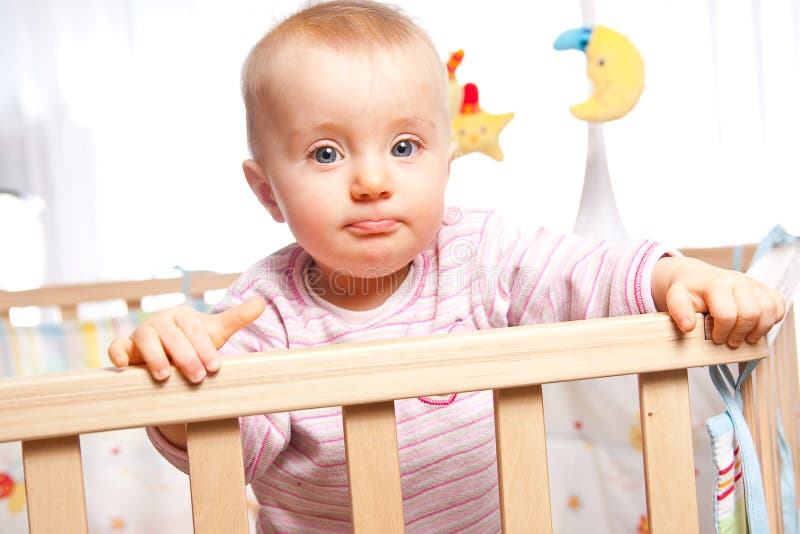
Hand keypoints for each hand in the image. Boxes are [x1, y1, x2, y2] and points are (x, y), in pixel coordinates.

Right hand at [108, 296, 265, 381]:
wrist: (169, 352)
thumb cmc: (194, 341)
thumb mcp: (215, 331)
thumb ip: (237, 317)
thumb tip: (262, 302)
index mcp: (184, 317)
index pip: (195, 330)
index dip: (205, 348)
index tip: (215, 367)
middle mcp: (162, 322)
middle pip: (173, 337)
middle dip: (185, 357)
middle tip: (198, 377)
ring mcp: (142, 333)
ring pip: (145, 340)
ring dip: (155, 357)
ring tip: (165, 377)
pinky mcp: (126, 347)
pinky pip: (117, 347)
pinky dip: (117, 353)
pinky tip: (124, 365)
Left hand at [651, 256, 784, 346]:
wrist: (698, 277)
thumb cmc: (690, 290)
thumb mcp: (676, 298)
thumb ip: (679, 311)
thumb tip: (688, 327)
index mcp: (717, 284)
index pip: (727, 314)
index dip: (722, 331)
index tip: (715, 338)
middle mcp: (738, 281)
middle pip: (751, 314)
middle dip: (740, 333)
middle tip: (730, 341)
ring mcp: (754, 284)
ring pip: (769, 311)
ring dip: (758, 330)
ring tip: (745, 337)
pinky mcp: (764, 288)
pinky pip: (779, 306)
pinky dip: (772, 320)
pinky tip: (756, 326)